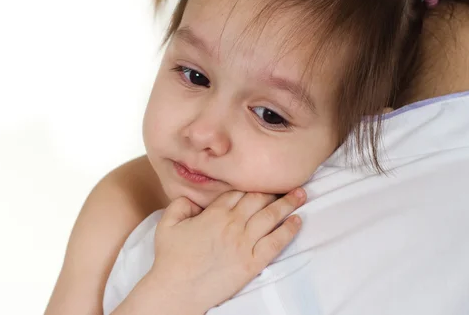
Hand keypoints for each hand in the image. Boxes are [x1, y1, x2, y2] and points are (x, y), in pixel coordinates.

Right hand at [146, 189, 305, 313]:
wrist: (177, 289)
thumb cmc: (170, 259)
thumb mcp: (166, 224)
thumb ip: (179, 205)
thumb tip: (192, 198)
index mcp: (214, 214)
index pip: (238, 192)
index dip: (250, 184)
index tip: (261, 179)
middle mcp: (232, 224)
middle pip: (258, 199)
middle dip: (274, 189)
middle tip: (290, 181)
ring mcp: (243, 243)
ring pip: (270, 217)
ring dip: (288, 204)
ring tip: (302, 194)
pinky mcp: (251, 263)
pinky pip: (275, 242)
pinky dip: (288, 230)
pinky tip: (298, 221)